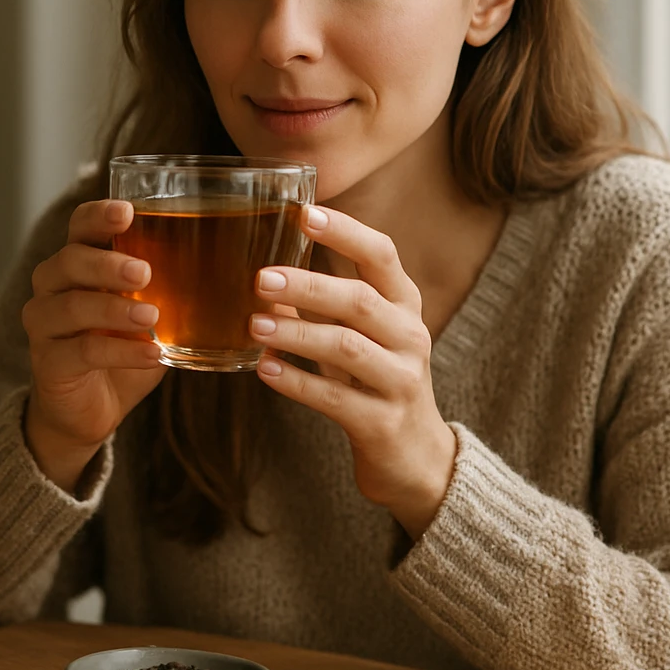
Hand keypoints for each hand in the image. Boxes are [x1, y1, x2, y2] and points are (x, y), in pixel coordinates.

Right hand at [21, 199, 165, 492]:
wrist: (91, 407)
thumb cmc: (124, 347)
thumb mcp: (152, 308)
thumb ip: (175, 284)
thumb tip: (244, 264)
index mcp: (78, 261)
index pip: (81, 225)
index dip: (99, 215)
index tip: (128, 212)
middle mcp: (53, 285)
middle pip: (70, 261)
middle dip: (108, 264)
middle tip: (145, 272)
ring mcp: (44, 324)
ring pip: (73, 306)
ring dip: (115, 310)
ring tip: (152, 316)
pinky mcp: (49, 363)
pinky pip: (83, 352)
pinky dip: (121, 353)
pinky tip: (153, 354)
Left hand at [250, 205, 456, 538]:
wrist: (414, 456)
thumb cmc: (376, 380)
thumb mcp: (358, 335)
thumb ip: (321, 305)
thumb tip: (262, 274)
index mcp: (403, 305)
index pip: (381, 255)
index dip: (345, 232)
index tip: (304, 212)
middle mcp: (409, 337)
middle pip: (360, 301)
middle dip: (309, 287)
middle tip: (261, 278)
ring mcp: (401, 381)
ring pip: (348, 348)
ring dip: (297, 334)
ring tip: (254, 324)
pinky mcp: (383, 423)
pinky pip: (336, 399)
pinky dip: (297, 383)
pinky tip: (265, 370)